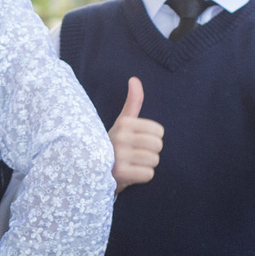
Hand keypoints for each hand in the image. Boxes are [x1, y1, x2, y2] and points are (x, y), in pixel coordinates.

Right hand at [109, 77, 162, 191]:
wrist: (95, 170)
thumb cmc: (114, 145)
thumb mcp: (123, 123)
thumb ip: (133, 102)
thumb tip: (134, 79)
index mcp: (124, 123)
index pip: (159, 131)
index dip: (152, 139)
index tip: (137, 142)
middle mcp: (120, 137)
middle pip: (158, 145)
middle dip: (151, 152)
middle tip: (135, 155)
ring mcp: (119, 155)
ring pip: (154, 160)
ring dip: (146, 165)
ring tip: (132, 164)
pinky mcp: (120, 173)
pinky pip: (148, 174)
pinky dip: (142, 177)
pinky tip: (130, 174)